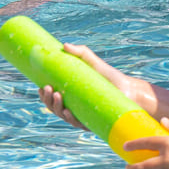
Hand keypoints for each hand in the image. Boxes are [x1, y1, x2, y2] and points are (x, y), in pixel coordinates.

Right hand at [40, 43, 155, 124]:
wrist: (128, 88)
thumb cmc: (109, 77)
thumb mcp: (94, 63)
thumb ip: (81, 53)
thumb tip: (64, 45)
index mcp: (70, 95)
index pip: (52, 97)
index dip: (44, 95)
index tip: (40, 87)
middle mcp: (74, 107)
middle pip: (54, 107)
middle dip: (47, 100)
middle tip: (48, 89)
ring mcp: (82, 115)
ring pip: (63, 116)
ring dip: (56, 107)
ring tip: (57, 95)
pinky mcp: (92, 122)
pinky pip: (78, 123)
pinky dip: (71, 118)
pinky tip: (67, 112)